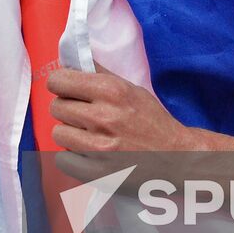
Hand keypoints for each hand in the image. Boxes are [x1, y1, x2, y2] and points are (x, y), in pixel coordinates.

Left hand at [47, 64, 195, 153]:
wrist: (178, 158)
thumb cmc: (153, 122)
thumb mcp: (132, 89)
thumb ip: (100, 74)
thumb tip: (70, 60)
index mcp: (112, 91)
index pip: (58, 81)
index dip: (60, 85)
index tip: (67, 90)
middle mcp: (104, 117)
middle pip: (56, 107)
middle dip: (67, 110)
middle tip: (84, 116)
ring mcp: (99, 147)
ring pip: (58, 133)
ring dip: (70, 134)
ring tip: (89, 136)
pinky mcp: (97, 173)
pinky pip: (63, 160)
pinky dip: (72, 158)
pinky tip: (88, 154)